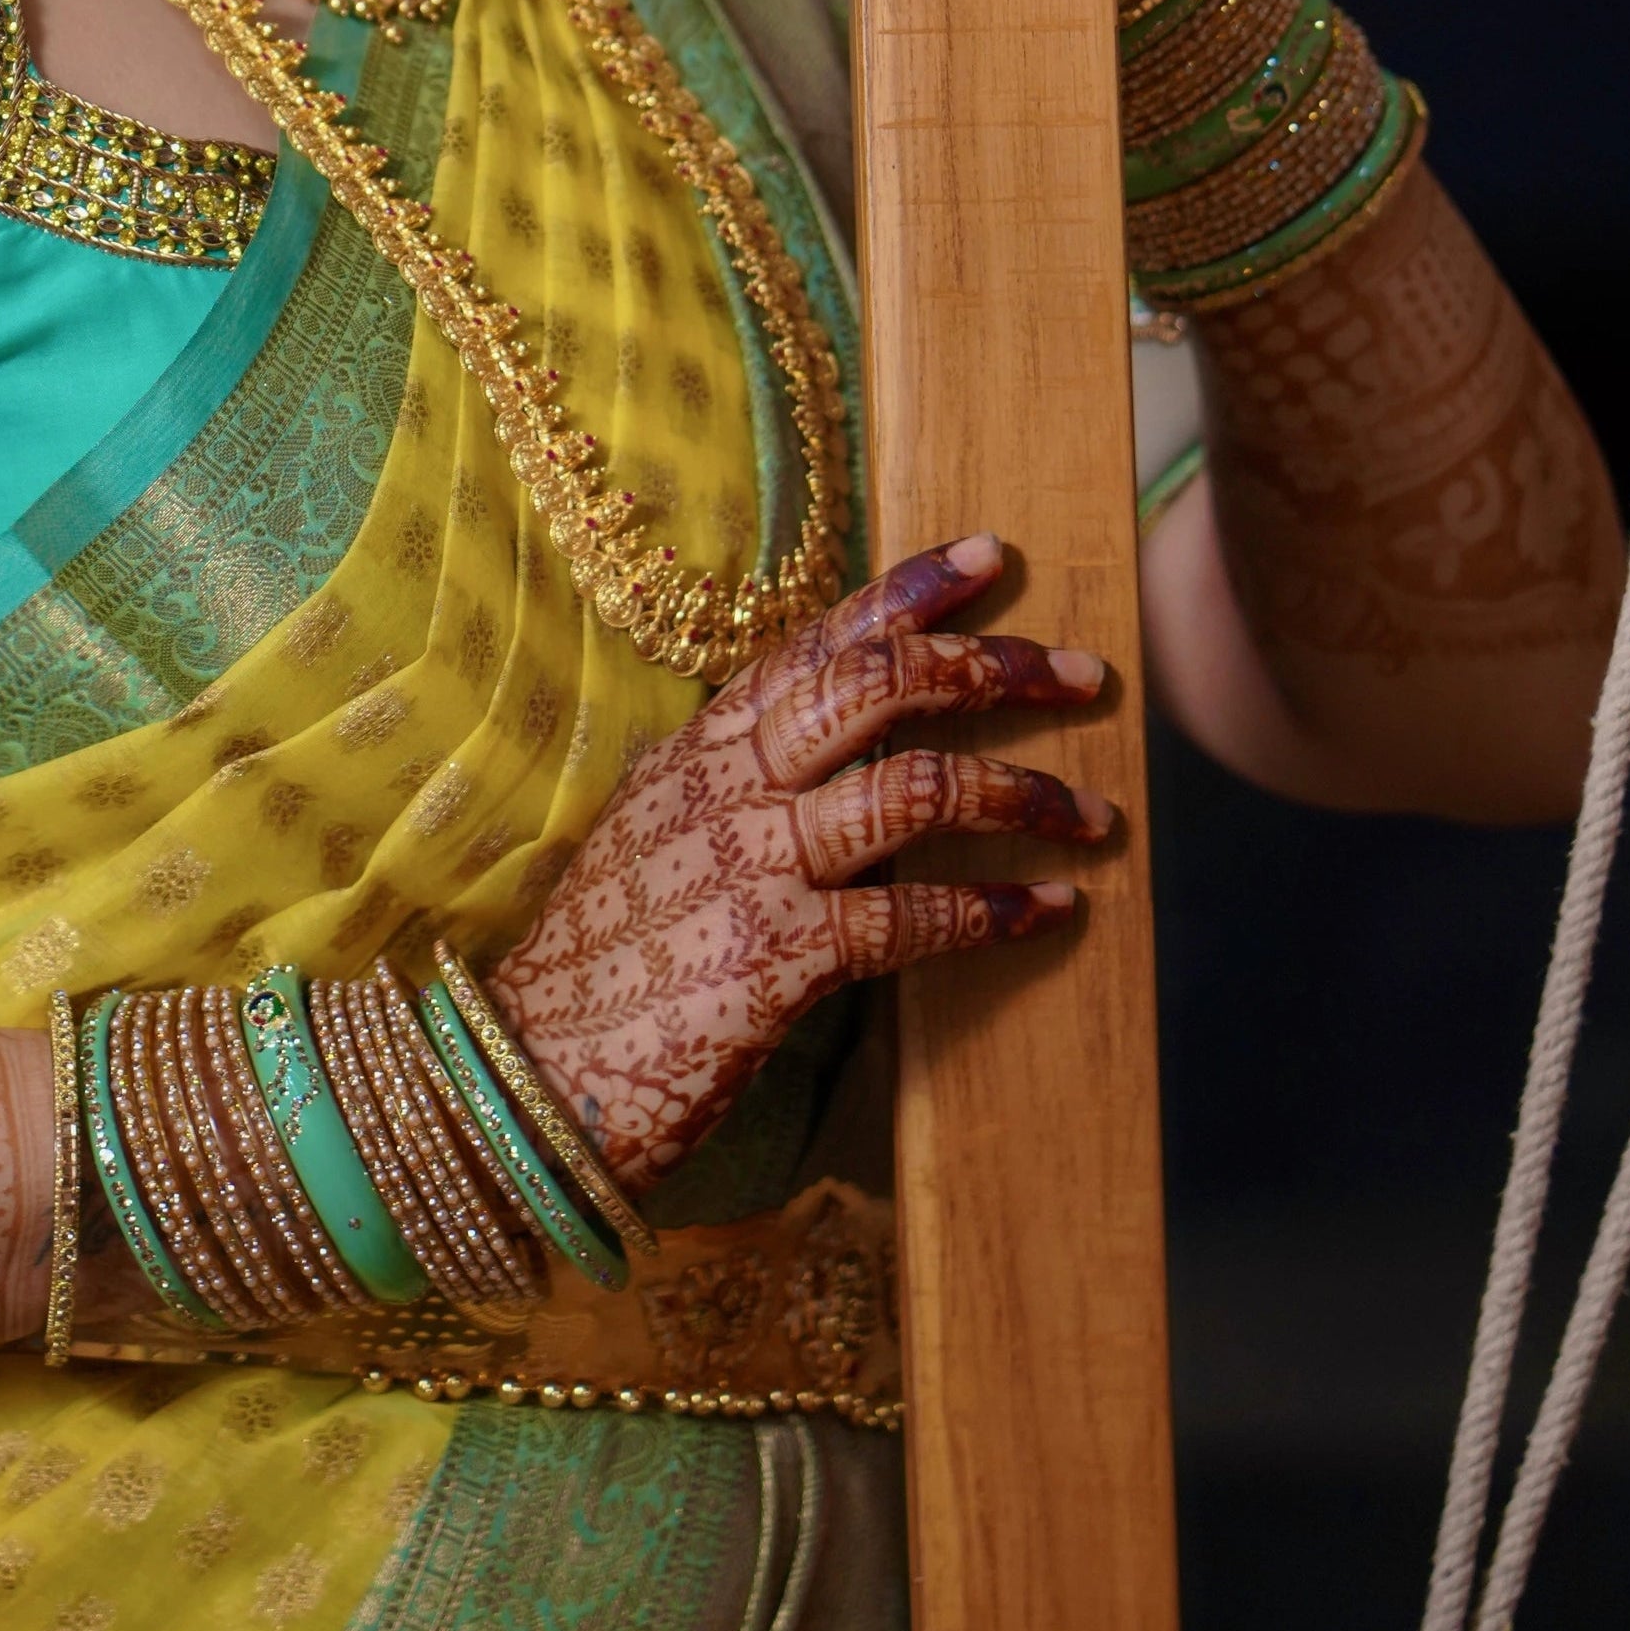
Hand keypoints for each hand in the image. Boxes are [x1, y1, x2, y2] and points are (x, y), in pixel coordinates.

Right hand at [484, 536, 1107, 1190]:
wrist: (534, 1075)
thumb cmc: (604, 965)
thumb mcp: (655, 839)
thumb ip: (729, 788)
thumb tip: (809, 756)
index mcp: (701, 748)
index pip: (819, 641)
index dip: (912, 590)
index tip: (994, 555)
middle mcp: (728, 785)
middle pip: (880, 687)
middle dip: (995, 668)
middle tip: (1085, 675)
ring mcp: (752, 864)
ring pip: (915, 787)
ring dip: (1022, 795)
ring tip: (1095, 814)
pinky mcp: (779, 955)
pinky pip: (912, 913)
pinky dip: (993, 908)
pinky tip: (1050, 908)